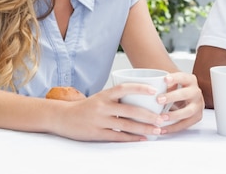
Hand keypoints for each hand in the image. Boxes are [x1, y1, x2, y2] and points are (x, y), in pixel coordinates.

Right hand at [51, 82, 170, 141]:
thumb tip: (141, 98)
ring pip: (126, 125)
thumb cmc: (86, 107)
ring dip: (144, 128)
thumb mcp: (100, 98)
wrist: (63, 117)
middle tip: (162, 118)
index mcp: (104, 94)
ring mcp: (99, 120)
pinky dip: (131, 138)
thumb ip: (117, 98)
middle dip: (149, 115)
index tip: (155, 91)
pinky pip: (118, 136)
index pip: (124, 88)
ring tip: (157, 130)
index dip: (140, 88)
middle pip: (130, 110)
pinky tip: (142, 138)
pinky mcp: (97, 133)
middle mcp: (102, 106)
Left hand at [156, 72, 203, 133]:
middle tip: (158, 100)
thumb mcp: (172, 85)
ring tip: (161, 117)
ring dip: (174, 115)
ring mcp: (198, 105)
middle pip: (185, 94)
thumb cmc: (177, 91)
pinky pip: (185, 124)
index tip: (165, 79)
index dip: (174, 78)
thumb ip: (163, 86)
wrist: (189, 100)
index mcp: (190, 80)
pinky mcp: (197, 117)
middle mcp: (196, 92)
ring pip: (187, 111)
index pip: (182, 77)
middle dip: (172, 97)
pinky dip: (173, 128)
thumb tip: (148, 89)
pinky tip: (163, 129)